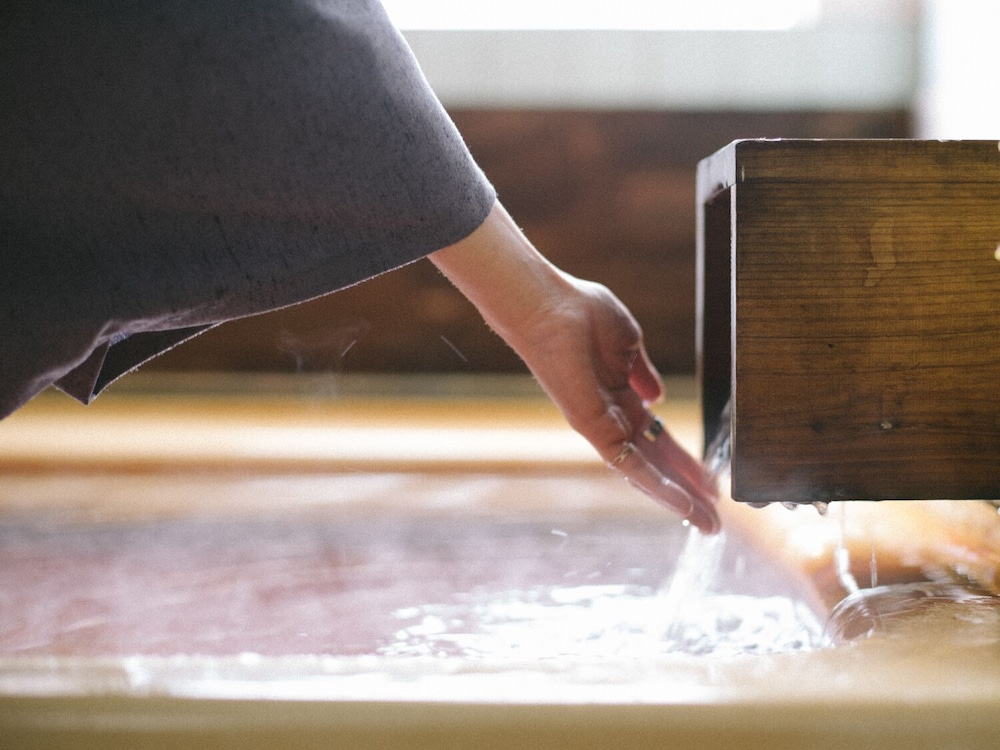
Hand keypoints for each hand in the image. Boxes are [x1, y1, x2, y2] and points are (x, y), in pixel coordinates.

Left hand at [430, 202, 720, 532]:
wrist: (548, 304)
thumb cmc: (579, 311)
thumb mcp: (627, 342)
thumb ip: (642, 372)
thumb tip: (658, 398)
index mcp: (620, 396)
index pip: (658, 439)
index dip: (685, 462)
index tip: (712, 483)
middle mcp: (611, 416)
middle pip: (656, 463)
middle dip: (686, 491)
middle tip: (714, 520)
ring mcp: (601, 424)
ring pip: (645, 473)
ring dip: (677, 499)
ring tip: (706, 523)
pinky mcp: (591, 427)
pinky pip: (628, 463)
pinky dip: (656, 485)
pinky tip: (681, 503)